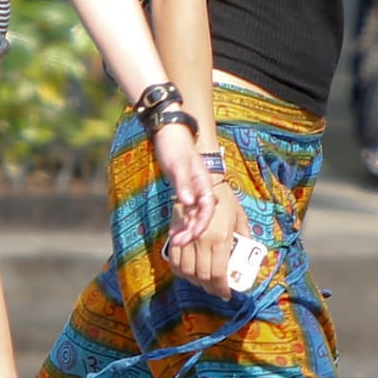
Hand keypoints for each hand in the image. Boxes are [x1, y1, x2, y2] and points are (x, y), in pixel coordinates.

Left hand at [152, 123, 215, 244]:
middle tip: (178, 243)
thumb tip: (189, 203)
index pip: (207, 208)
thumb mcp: (178, 165)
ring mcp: (194, 192)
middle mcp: (202, 190)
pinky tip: (173, 233)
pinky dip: (181, 223)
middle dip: (192, 231)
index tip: (191, 235)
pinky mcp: (185, 192)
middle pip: (202, 216)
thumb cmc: (175, 147)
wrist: (170, 134)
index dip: (201, 223)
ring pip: (194, 216)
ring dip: (186, 230)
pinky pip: (186, 212)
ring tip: (175, 242)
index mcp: (204, 183)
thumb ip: (184, 184)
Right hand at [167, 180, 247, 299]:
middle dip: (210, 288)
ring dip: (196, 281)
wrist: (204, 181)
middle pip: (203, 277)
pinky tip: (189, 273)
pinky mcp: (176, 235)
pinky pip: (175, 261)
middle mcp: (202, 242)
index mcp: (221, 239)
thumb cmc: (226, 201)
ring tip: (205, 282)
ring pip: (187, 272)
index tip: (226, 294)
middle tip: (217, 289)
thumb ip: (245, 239)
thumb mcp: (241, 219)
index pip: (218, 274)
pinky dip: (181, 271)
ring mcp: (187, 239)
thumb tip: (248, 257)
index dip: (222, 289)